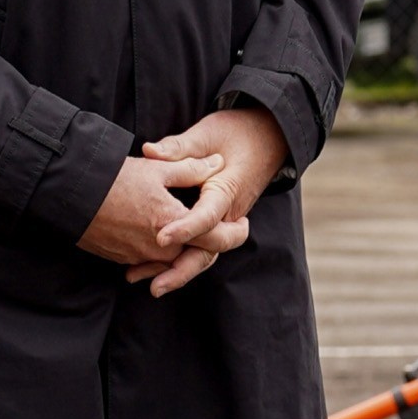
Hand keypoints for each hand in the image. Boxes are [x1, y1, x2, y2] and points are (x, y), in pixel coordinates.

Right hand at [78, 148, 221, 282]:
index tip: (244, 225)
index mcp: (175, 225)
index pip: (217, 239)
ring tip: (196, 231)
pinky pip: (151, 261)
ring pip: (174, 259)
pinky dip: (162, 252)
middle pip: (197, 253)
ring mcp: (140, 257)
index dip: (235, 234)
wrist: (70, 195)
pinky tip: (163, 237)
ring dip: (187, 248)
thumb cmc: (114, 179)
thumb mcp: (157, 169)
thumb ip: (191, 169)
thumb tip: (216, 163)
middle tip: (226, 229)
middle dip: (213, 242)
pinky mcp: (123, 259)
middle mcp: (160, 248)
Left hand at [136, 104, 288, 299]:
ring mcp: (225, 221)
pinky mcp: (217, 224)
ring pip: (204, 254)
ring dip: (178, 272)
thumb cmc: (237, 132)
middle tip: (155, 286)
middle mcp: (229, 213)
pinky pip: (201, 248)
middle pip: (209, 250)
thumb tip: (149, 151)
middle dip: (182, 270)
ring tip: (149, 286)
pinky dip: (180, 261)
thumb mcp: (208, 133)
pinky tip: (154, 271)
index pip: (207, 216)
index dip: (184, 228)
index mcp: (227, 190)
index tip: (160, 238)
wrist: (268, 137)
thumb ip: (180, 147)